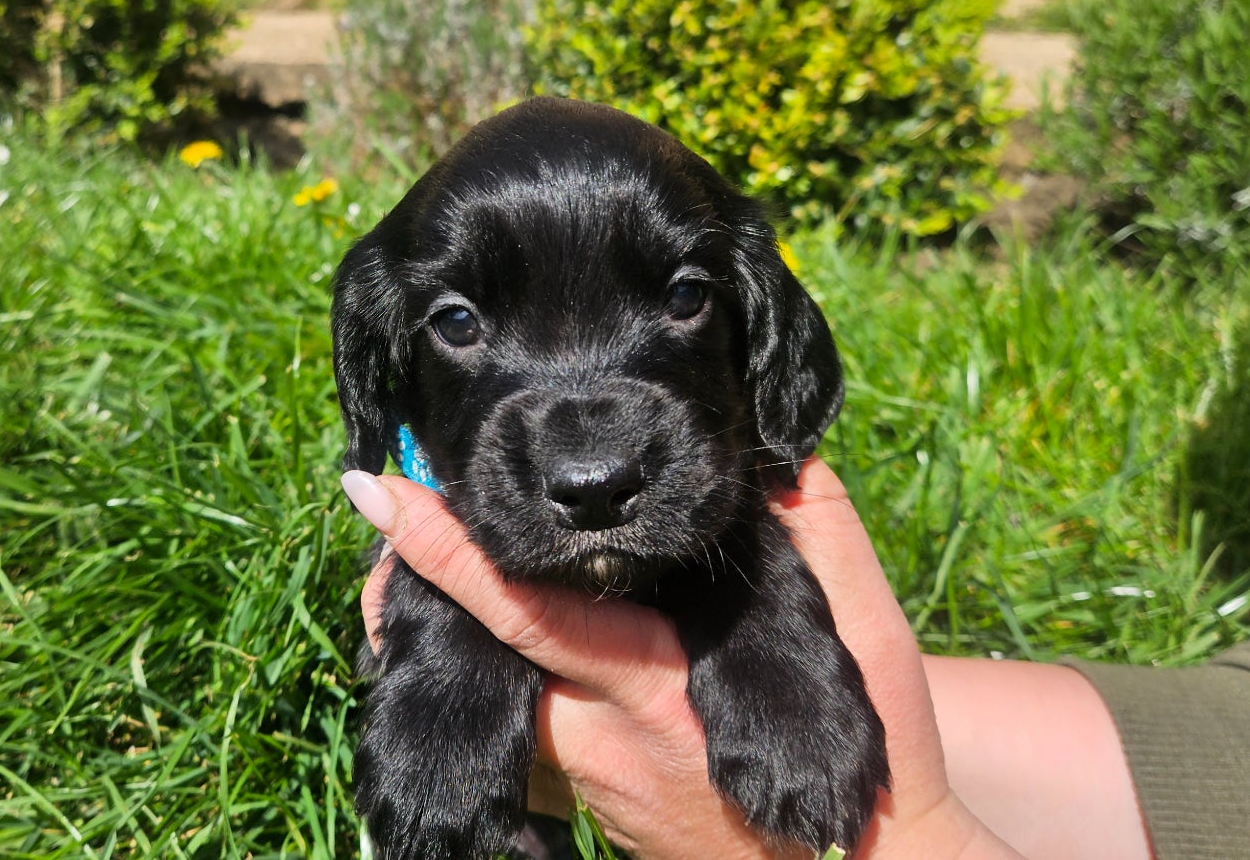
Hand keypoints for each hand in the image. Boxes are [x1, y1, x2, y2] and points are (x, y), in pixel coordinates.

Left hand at [344, 458, 1023, 859]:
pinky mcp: (574, 797)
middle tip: (381, 495)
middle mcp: (596, 740)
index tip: (378, 489)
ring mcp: (577, 779)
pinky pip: (508, 720)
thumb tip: (777, 452)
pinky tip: (488, 619)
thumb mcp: (864, 638)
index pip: (524, 610)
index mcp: (653, 688)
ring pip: (479, 689)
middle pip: (467, 655)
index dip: (445, 550)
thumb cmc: (872, 755)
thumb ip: (819, 533)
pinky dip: (485, 664)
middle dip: (410, 580)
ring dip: (443, 619)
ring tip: (420, 538)